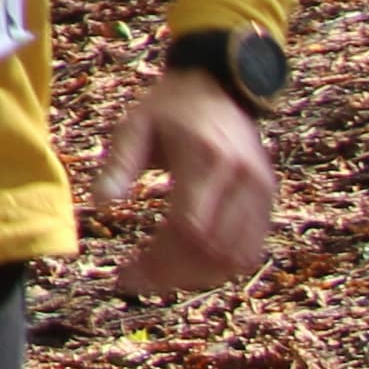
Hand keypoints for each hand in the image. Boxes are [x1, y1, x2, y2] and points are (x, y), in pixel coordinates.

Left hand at [90, 66, 278, 296]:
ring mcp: (261, 190)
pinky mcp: (267, 199)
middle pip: (210, 249)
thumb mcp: (134, 126)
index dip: (157, 260)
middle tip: (134, 281)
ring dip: (194, 277)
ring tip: (157, 278)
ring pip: (233, 257)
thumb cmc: (169, 109)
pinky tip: (187, 270)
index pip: (187, 228)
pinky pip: (249, 249)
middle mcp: (242, 178)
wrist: (220, 87)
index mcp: (207, 159)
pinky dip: (219, 268)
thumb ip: (118, 164)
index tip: (124, 274)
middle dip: (170, 275)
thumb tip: (100, 205)